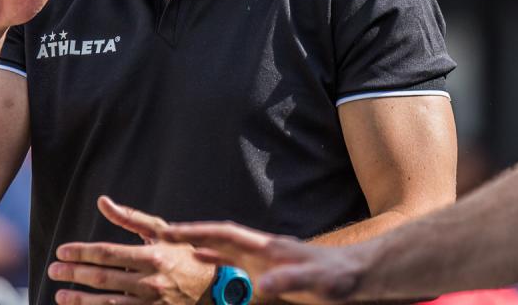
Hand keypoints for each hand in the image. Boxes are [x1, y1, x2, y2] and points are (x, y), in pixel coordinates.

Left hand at [49, 196, 214, 304]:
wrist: (213, 288)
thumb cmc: (183, 255)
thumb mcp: (160, 231)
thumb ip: (130, 217)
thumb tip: (102, 202)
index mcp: (152, 255)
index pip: (107, 253)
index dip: (81, 252)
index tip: (62, 251)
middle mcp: (149, 281)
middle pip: (101, 278)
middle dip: (73, 274)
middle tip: (53, 269)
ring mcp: (150, 303)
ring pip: (105, 303)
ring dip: (79, 300)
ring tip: (60, 295)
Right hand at [158, 222, 368, 304]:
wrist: (360, 274)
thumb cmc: (339, 277)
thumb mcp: (315, 282)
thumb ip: (289, 281)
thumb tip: (262, 286)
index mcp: (267, 247)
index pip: (225, 234)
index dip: (196, 232)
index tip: (168, 231)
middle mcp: (262, 250)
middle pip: (218, 239)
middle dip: (189, 237)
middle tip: (157, 239)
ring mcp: (266, 260)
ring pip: (224, 252)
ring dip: (200, 250)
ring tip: (172, 254)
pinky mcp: (271, 273)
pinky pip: (236, 267)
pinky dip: (217, 266)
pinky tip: (208, 272)